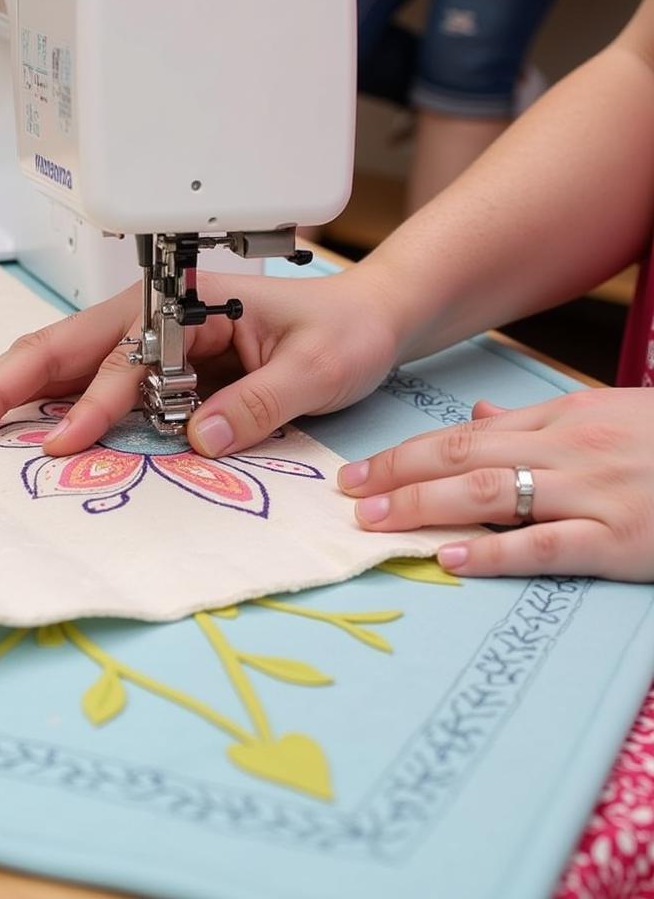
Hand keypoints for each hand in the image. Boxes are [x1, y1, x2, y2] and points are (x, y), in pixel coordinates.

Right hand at [0, 266, 400, 457]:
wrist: (363, 322)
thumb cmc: (341, 333)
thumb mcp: (316, 367)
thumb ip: (259, 401)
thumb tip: (198, 438)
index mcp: (192, 304)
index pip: (126, 356)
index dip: (90, 403)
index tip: (59, 443)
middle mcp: (158, 316)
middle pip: (67, 346)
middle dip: (5, 382)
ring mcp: (150, 338)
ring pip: (65, 360)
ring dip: (9, 387)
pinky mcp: (154, 363)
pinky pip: (89, 380)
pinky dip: (45, 398)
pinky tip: (12, 416)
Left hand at [338, 389, 653, 580]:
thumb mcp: (606, 414)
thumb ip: (535, 419)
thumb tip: (477, 412)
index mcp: (562, 419)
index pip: (464, 433)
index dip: (405, 453)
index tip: (359, 470)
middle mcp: (569, 449)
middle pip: (464, 458)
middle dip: (398, 476)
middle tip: (348, 496)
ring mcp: (595, 493)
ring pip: (491, 495)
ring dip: (424, 508)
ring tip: (376, 523)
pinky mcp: (622, 540)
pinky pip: (546, 546)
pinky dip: (493, 553)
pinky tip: (448, 557)